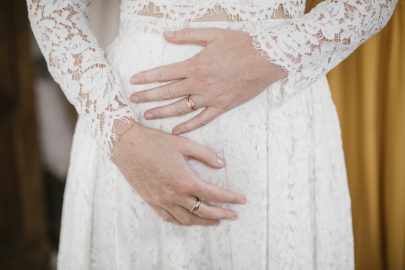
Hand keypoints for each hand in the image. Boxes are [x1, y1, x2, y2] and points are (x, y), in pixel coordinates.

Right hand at [111, 119, 246, 225]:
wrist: (126, 145)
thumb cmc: (155, 142)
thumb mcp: (184, 144)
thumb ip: (205, 155)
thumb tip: (221, 164)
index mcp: (185, 181)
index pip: (214, 194)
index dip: (230, 198)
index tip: (241, 201)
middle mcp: (174, 195)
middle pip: (203, 211)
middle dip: (221, 214)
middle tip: (233, 215)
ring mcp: (161, 201)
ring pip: (186, 219)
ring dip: (203, 222)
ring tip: (215, 221)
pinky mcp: (151, 201)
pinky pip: (169, 218)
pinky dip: (181, 221)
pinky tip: (188, 219)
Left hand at [129, 27, 286, 134]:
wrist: (267, 59)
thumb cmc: (242, 44)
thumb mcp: (213, 34)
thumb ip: (187, 35)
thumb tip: (166, 34)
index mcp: (195, 65)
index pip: (164, 73)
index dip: (146, 77)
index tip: (133, 81)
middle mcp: (199, 84)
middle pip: (168, 92)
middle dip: (148, 96)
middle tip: (133, 100)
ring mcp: (210, 98)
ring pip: (181, 108)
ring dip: (163, 112)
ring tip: (148, 116)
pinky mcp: (222, 107)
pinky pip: (202, 120)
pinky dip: (188, 126)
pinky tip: (176, 130)